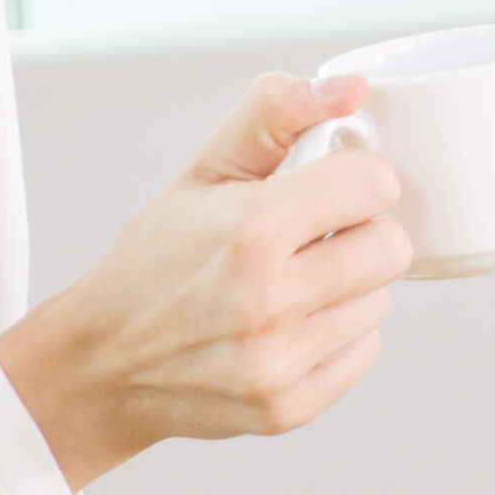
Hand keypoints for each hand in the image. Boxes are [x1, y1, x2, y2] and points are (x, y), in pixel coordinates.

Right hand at [0, 74, 412, 487]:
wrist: (101, 364)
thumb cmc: (155, 260)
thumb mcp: (203, 173)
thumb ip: (275, 115)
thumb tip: (352, 88)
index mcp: (250, 230)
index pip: (376, 184)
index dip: (356, 179)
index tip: (328, 188)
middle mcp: (267, 300)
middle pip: (392, 248)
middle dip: (360, 234)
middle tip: (314, 239)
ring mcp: (279, 361)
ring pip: (381, 302)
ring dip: (349, 288)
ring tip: (293, 285)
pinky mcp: (289, 407)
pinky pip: (365, 352)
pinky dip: (338, 337)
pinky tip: (290, 327)